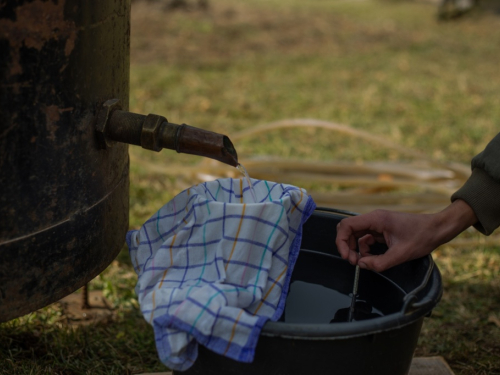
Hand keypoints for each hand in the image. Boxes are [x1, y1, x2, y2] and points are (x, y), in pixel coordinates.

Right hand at [335, 199, 476, 271]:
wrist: (437, 229)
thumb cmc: (422, 237)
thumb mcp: (401, 254)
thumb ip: (379, 262)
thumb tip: (361, 265)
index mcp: (376, 219)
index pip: (347, 225)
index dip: (341, 241)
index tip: (347, 257)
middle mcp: (374, 219)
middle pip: (349, 230)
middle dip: (346, 246)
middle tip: (353, 261)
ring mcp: (377, 224)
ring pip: (356, 235)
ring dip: (356, 249)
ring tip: (363, 262)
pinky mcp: (382, 230)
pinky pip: (366, 238)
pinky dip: (365, 249)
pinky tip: (371, 258)